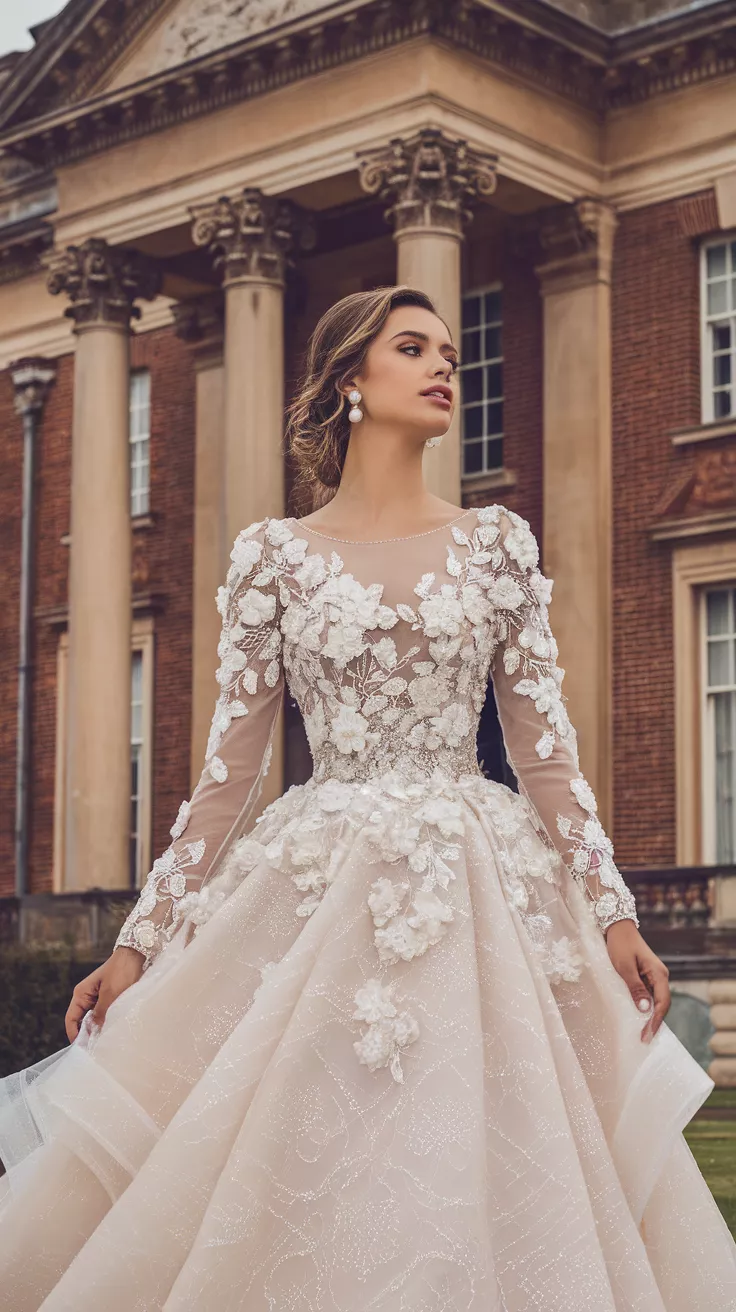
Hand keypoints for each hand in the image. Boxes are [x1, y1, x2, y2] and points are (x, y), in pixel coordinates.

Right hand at [65, 946, 144, 1041]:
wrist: (136, 955)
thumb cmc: (121, 971)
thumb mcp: (110, 995)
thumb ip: (101, 1014)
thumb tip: (94, 1032)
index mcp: (81, 993)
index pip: (71, 1019)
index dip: (74, 1034)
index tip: (82, 1048)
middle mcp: (87, 996)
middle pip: (81, 1020)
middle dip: (87, 1034)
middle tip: (95, 1049)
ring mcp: (98, 997)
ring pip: (94, 1018)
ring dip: (98, 1028)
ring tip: (105, 1042)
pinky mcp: (109, 998)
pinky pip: (104, 1014)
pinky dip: (106, 1022)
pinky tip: (113, 1030)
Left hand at [604, 919, 669, 1042]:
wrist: (617, 928)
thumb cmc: (620, 945)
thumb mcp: (625, 967)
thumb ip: (635, 988)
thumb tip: (645, 1010)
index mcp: (659, 973)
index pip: (662, 1002)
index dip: (656, 1021)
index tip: (648, 1035)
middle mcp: (660, 976)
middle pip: (662, 1004)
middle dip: (654, 1022)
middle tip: (644, 1039)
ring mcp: (654, 976)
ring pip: (656, 1001)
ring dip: (650, 1016)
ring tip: (642, 1033)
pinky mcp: (646, 976)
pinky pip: (649, 995)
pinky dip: (645, 1007)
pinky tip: (638, 1017)